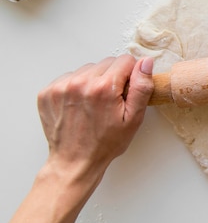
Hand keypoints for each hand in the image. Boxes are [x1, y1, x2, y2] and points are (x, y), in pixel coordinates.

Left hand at [37, 55, 153, 177]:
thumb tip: (146, 63)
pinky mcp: (48, 92)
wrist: (74, 162)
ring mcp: (61, 87)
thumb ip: (141, 87)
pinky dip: (76, 87)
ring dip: (93, 81)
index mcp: (104, 88)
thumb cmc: (105, 144)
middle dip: (112, 78)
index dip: (130, 75)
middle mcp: (80, 83)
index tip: (125, 91)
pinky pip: (69, 77)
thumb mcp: (133, 119)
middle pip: (106, 63)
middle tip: (110, 101)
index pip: (125, 60)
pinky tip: (79, 104)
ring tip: (94, 103)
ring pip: (88, 69)